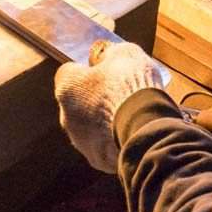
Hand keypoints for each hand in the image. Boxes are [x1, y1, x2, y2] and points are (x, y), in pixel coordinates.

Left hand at [54, 42, 165, 173]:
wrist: (145, 127)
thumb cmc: (131, 86)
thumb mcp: (125, 53)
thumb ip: (111, 54)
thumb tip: (108, 55)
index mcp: (67, 87)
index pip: (68, 73)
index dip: (87, 70)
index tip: (103, 71)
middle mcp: (66, 115)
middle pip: (76, 102)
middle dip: (94, 98)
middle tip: (119, 94)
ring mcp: (79, 140)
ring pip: (88, 127)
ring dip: (103, 121)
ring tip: (129, 116)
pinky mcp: (95, 158)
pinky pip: (102, 146)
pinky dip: (112, 140)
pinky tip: (130, 133)